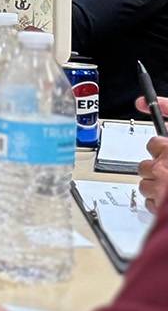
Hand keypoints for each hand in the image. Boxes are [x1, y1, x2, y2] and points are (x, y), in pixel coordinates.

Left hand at [135, 95, 167, 212]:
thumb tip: (146, 102)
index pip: (154, 143)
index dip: (162, 149)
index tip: (165, 151)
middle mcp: (164, 167)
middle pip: (146, 164)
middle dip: (157, 169)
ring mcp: (161, 188)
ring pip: (145, 184)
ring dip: (156, 187)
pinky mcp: (160, 208)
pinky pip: (150, 204)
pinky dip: (159, 204)